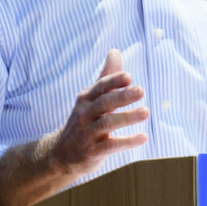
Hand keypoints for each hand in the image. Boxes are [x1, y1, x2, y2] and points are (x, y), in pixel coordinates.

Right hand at [0, 49, 148, 205]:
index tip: (129, 76)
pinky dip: (127, 141)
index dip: (113, 81)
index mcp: (86, 99)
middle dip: (122, 96)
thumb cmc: (83, 122)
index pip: (100, 87)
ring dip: (127, 117)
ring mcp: (87, 134)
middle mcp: (84, 115)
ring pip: (106, 124)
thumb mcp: (92, 99)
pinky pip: (110, 146)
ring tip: (146, 112)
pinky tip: (144, 137)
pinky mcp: (92, 152)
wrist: (61, 155)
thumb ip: (107, 77)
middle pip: (103, 103)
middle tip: (141, 91)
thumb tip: (115, 51)